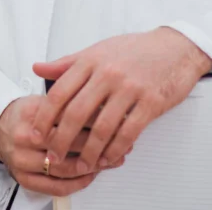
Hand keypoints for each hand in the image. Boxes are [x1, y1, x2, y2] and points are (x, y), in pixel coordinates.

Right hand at [0, 96, 127, 197]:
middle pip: (68, 143)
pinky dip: (76, 183)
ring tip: (109, 160)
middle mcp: (25, 137)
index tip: (113, 119)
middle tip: (119, 142)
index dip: (94, 119)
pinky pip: (55, 186)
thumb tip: (104, 105)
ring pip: (64, 167)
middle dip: (98, 143)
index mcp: (31, 112)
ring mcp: (23, 160)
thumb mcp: (43, 99)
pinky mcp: (24, 178)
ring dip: (91, 166)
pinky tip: (90, 176)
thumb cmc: (26, 114)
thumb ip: (69, 101)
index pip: (69, 116)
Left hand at [31, 28, 211, 172]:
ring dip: (89, 152)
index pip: (60, 91)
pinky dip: (115, 150)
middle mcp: (108, 73)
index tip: (37, 132)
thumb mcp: (98, 50)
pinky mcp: (150, 102)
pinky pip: (128, 132)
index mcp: (91, 60)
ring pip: (102, 127)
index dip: (45, 116)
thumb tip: (38, 68)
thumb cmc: (135, 49)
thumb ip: (67, 63)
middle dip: (61, 139)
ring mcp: (130, 88)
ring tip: (81, 164)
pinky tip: (108, 158)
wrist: (175, 48)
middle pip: (77, 112)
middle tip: (53, 156)